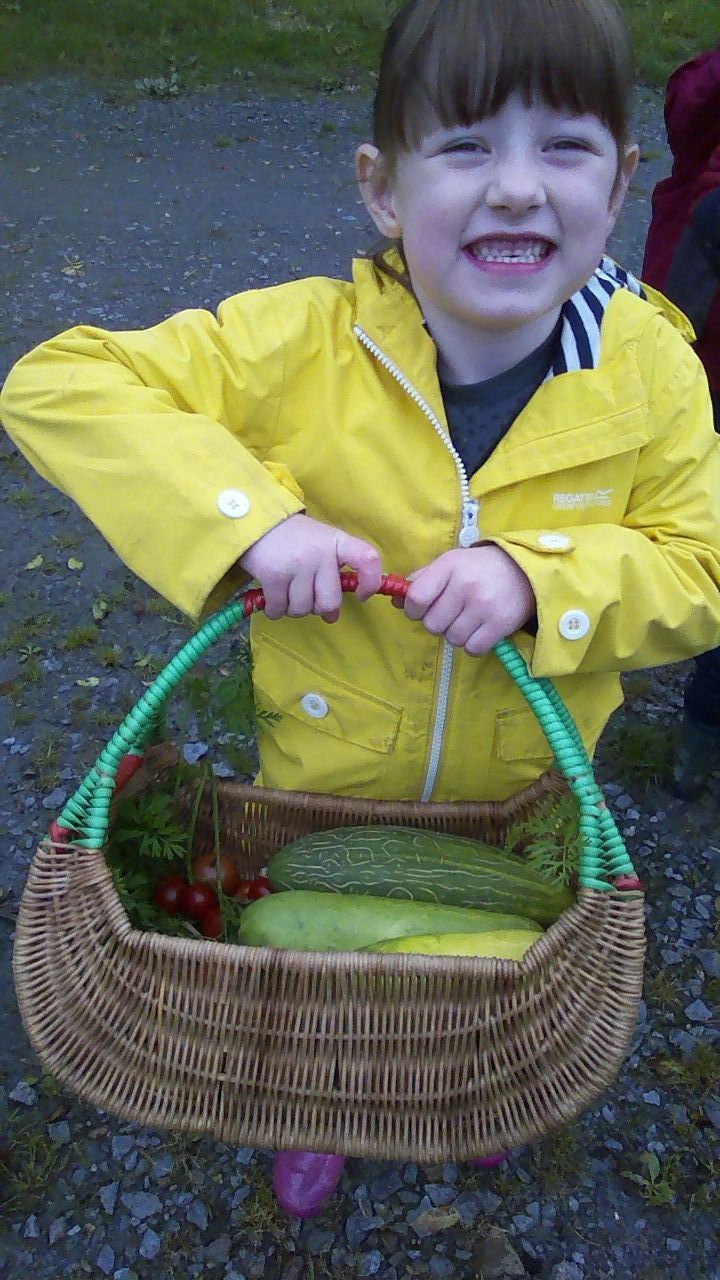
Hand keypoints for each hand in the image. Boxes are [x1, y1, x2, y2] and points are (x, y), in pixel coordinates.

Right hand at [238, 514, 381, 621]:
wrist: (255, 522)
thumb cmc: (293, 539)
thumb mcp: (320, 545)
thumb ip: (330, 576)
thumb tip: (331, 617)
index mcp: (337, 542)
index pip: (367, 560)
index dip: (370, 583)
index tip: (360, 596)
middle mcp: (321, 553)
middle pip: (330, 602)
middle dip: (317, 607)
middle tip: (306, 594)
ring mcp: (297, 564)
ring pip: (303, 609)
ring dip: (293, 608)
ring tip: (286, 591)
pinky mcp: (274, 575)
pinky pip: (280, 609)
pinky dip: (275, 609)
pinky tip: (272, 597)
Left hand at [398, 545, 535, 654]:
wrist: (525, 571)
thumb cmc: (479, 568)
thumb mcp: (451, 563)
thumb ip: (422, 580)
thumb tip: (396, 601)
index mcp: (449, 566)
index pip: (416, 599)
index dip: (413, 610)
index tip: (421, 609)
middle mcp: (465, 586)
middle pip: (432, 624)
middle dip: (437, 622)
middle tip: (451, 613)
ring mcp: (483, 607)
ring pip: (451, 639)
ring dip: (455, 634)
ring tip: (468, 619)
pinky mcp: (500, 625)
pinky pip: (472, 648)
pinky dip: (472, 644)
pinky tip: (479, 630)